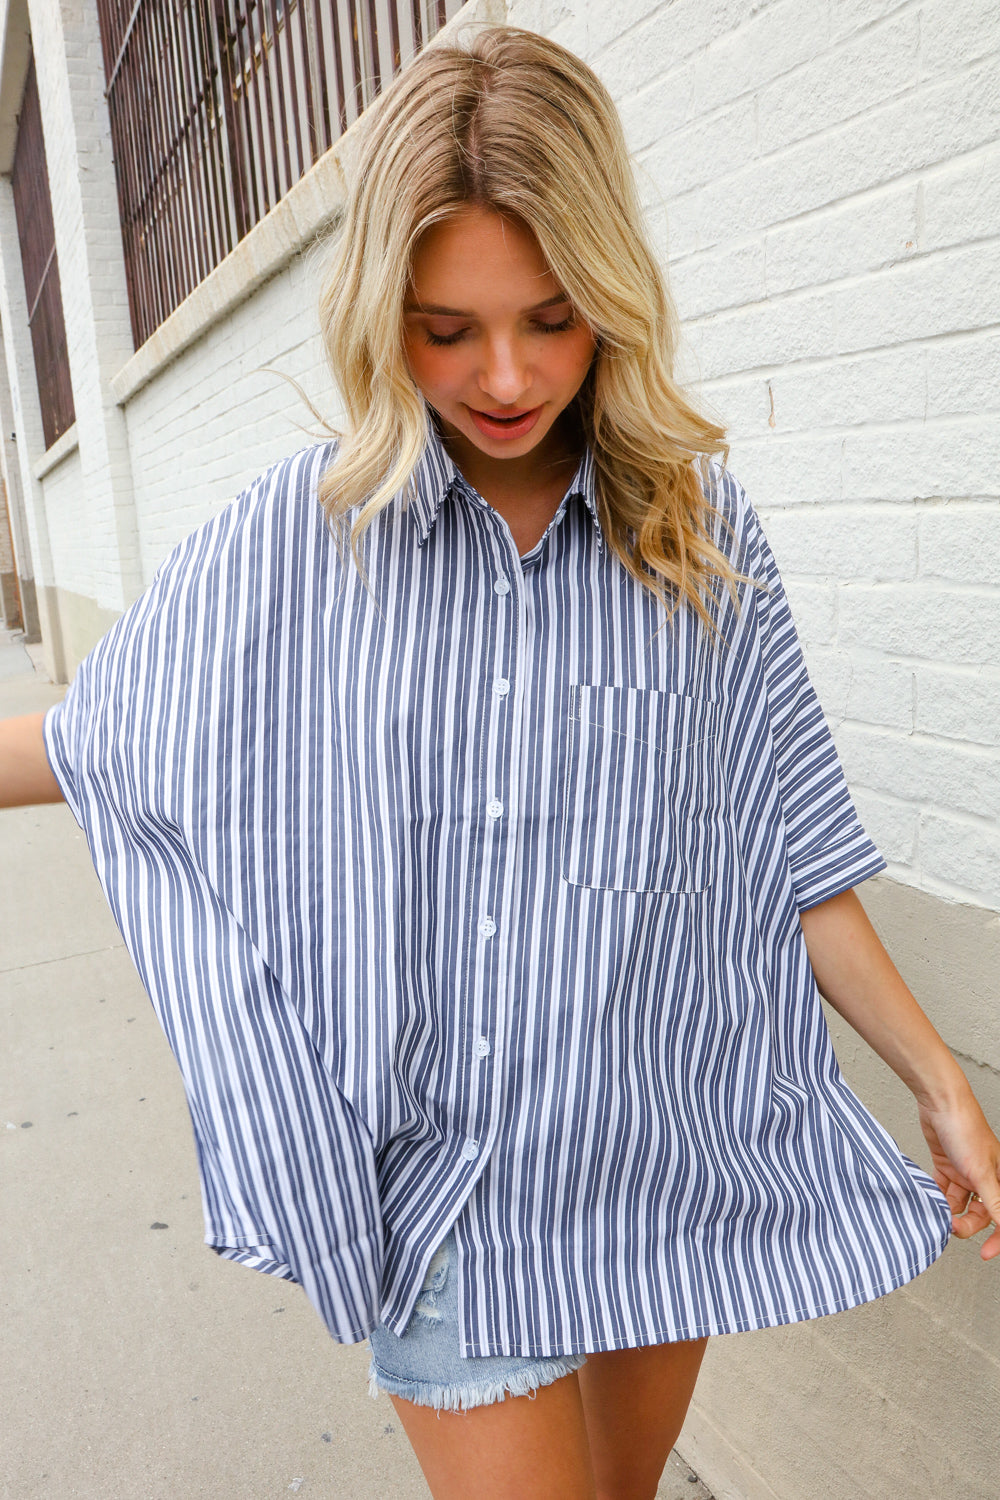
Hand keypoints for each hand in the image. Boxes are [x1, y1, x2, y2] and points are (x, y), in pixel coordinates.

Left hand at [917, 1090, 999, 1259]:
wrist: (939, 1102)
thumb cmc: (966, 1128)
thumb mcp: (981, 1171)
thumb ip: (995, 1201)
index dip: (997, 1238)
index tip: (986, 1254)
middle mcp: (984, 1177)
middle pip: (979, 1214)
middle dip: (966, 1225)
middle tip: (951, 1228)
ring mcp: (964, 1172)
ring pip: (959, 1204)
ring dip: (949, 1211)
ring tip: (937, 1214)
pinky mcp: (945, 1165)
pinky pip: (942, 1190)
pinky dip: (936, 1197)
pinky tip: (929, 1200)